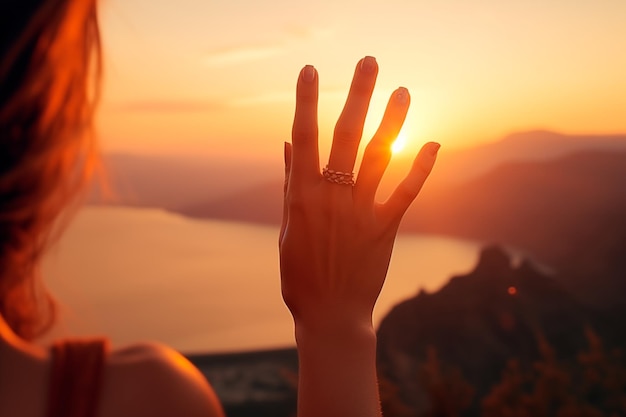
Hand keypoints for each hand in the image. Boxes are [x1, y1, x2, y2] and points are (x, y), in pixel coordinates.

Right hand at [279, 56, 438, 332]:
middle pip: (347, 135)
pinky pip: (406, 193)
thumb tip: (289, 144)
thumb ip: (290, 184)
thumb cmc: (300, 273)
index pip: (303, 138)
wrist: (330, 315)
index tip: (308, 69)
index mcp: (302, 195)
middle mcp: (332, 197)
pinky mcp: (385, 228)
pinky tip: (433, 143)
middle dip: (358, 95)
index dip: (305, 102)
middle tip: (369, 61)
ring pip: (380, 156)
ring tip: (405, 90)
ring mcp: (360, 212)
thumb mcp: (287, 228)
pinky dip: (420, 168)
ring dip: (393, 121)